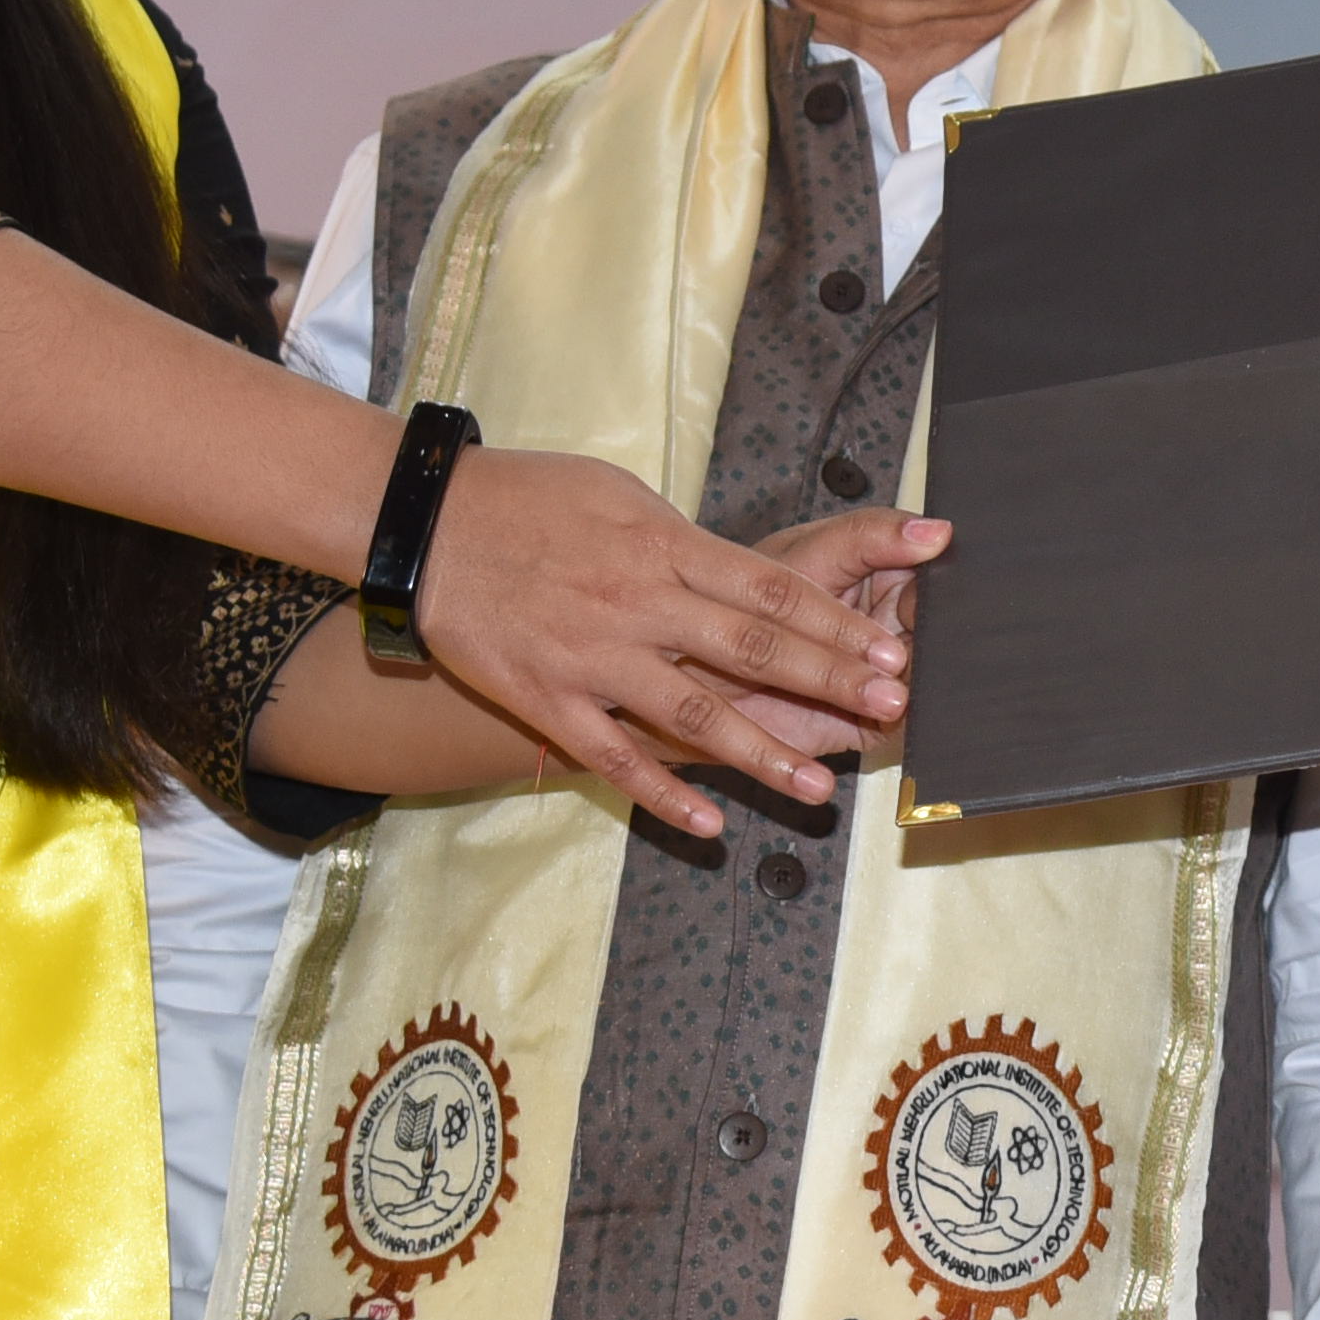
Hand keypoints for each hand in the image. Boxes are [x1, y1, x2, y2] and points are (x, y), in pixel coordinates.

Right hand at [408, 453, 916, 835]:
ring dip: (762, 753)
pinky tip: (708, 824)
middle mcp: (641, 604)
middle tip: (892, 705)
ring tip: (821, 787)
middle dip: (829, 680)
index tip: (888, 649)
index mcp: (666, 545)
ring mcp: (594, 658)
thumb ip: (686, 540)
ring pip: (694, 714)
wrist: (427, 523)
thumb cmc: (531, 498)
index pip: (772, 590)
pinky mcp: (549, 699)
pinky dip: (661, 793)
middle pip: (754, 647)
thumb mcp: (623, 495)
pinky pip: (614, 757)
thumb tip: (742, 571)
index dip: (836, 623)